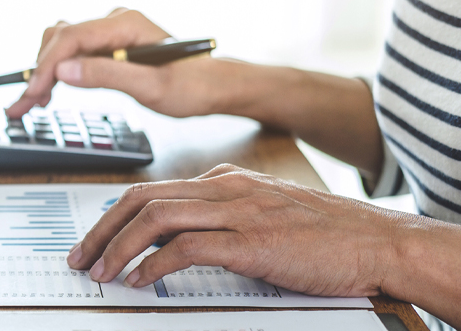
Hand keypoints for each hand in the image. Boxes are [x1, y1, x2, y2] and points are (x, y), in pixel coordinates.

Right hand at [7, 8, 242, 118]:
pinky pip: (72, 52)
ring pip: (60, 43)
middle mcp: (114, 21)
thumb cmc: (193, 85)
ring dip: (43, 72)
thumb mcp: (151, 87)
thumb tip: (64, 71)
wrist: (213, 86)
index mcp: (126, 23)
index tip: (33, 94)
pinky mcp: (107, 45)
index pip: (72, 37)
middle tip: (24, 106)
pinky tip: (47, 93)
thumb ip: (107, 75)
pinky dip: (55, 72)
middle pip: (60, 38)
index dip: (48, 67)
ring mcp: (110, 32)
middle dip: (39, 72)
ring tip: (32, 103)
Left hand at [67, 163, 416, 297]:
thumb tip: (175, 246)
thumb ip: (222, 222)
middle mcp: (226, 187)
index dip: (114, 216)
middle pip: (142, 198)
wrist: (380, 242)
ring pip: (156, 218)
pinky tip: (139, 281)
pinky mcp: (252, 240)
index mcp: (226, 179)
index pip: (152, 190)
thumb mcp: (264, 217)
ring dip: (119, 248)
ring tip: (102, 273)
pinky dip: (154, 265)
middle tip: (80, 258)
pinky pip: (187, 247)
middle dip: (102, 230)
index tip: (94, 240)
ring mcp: (239, 211)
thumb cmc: (327, 235)